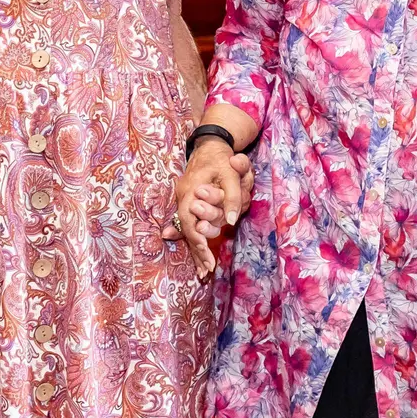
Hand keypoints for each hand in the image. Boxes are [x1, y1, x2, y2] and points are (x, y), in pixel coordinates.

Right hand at [165, 138, 253, 279]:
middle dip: (198, 254)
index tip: (209, 263)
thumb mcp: (231, 173)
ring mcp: (185, 202)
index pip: (192, 227)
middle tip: (206, 273)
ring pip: (189, 231)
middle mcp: (184, 200)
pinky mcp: (190, 204)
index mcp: (189, 194)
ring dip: (196, 250)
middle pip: (188, 233)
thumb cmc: (221, 159)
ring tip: (203, 271)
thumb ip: (232, 196)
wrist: (210, 145)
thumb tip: (232, 221)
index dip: (200, 246)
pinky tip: (202, 252)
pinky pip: (191, 224)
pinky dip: (197, 239)